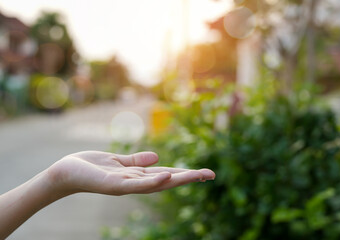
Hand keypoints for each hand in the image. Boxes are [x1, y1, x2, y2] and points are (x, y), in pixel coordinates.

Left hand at [47, 151, 215, 195]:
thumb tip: (158, 157)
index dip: (185, 173)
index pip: (165, 174)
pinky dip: (151, 181)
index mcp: (136, 176)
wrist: (65, 172)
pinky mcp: (113, 185)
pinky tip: (166, 176)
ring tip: (196, 175)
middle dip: (188, 178)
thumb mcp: (118, 161)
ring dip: (177, 180)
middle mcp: (134, 183)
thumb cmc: (91, 167)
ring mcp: (125, 186)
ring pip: (155, 184)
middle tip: (210, 175)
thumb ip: (136, 161)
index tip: (204, 172)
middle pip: (166, 181)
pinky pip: (135, 184)